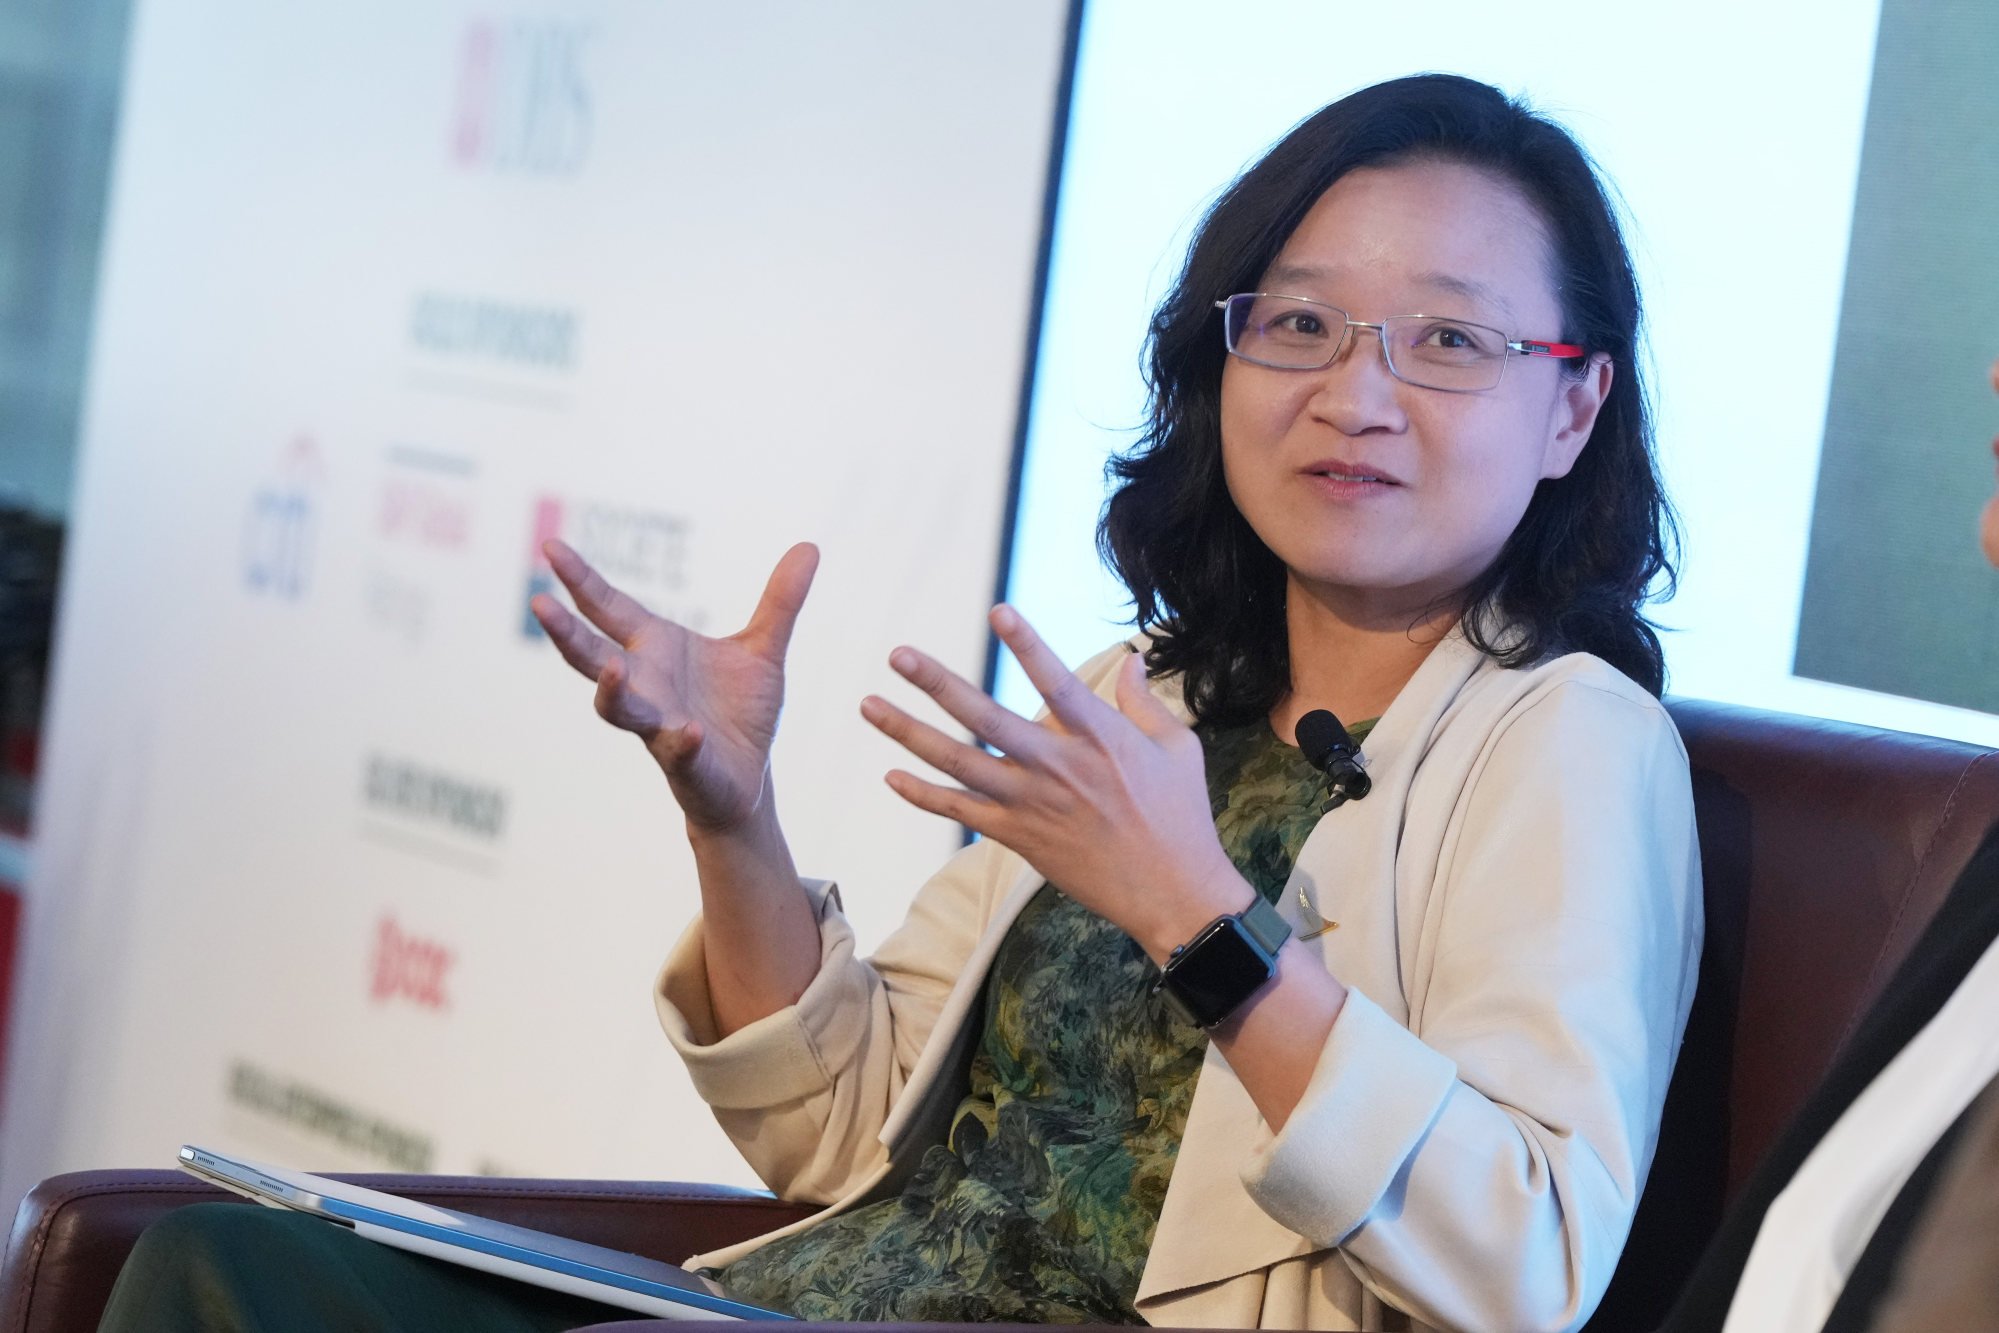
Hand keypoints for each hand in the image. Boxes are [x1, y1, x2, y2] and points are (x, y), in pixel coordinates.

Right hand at [531, 539, 818, 833]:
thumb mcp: (765, 649)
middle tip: (538, 604)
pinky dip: (680, 741)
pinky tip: (688, 732)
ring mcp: (658, 724)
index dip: (580, 580)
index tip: (551, 548)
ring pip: (619, 709)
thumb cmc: (741, 712)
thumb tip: (809, 546)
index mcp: (656, 649)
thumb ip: (781, 601)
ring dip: (612, 692)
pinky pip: (677, 750)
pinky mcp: (685, 761)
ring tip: (612, 672)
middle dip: (566, 633)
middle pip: (593, 657)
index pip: (608, 609)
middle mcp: (645, 684)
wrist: (749, 778)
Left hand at [860, 605, 1249, 958]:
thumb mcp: (1178, 749)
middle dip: (937, 684)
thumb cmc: (1182, 817)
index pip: (1056, 680)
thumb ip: (1146, 702)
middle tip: (898, 655)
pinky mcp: (1020, 838)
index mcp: (1101, 737)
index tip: (998, 610)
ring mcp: (1034, 804)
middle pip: (986, 718)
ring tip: (870, 705)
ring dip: (910, 734)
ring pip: (959, 763)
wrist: (1174, 894)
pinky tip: (891, 776)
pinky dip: (924, 796)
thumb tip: (1132, 661)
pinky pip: (961, 813)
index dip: (1027, 644)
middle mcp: (1060, 767)